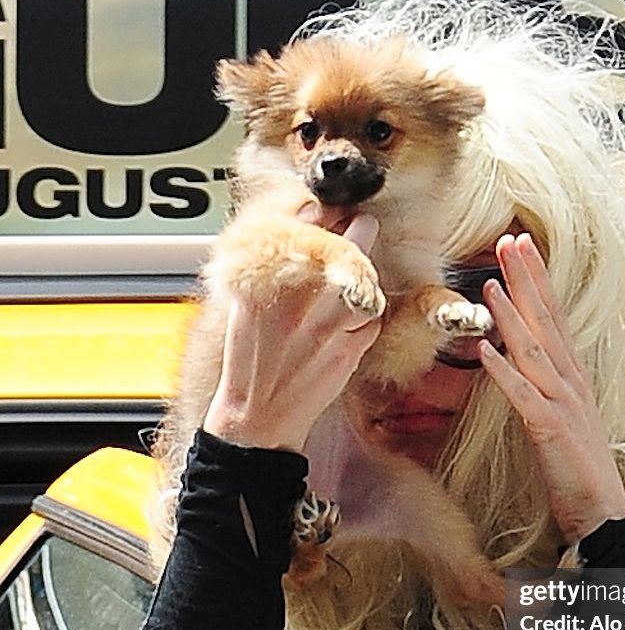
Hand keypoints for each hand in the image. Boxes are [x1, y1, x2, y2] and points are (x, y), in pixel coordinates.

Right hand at [203, 214, 382, 453]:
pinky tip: (348, 324)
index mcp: (261, 281)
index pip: (305, 226)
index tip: (330, 213)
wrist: (257, 417)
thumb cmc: (251, 360)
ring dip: (366, 274)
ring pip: (368, 277)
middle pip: (349, 242)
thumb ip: (275, 264)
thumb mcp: (245, 303)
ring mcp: (326, 324)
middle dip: (358, 231)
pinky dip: (367, 316)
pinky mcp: (349, 347)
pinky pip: (374, 316)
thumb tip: (307, 221)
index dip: (326, 214)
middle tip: (358, 228)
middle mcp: (295, 299)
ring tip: (351, 283)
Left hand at [480, 233, 624, 542]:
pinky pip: (524, 396)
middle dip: (527, 279)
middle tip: (510, 240)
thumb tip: (522, 358)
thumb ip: (546, 384)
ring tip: (489, 283)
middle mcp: (571, 381)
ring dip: (511, 315)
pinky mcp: (551, 430)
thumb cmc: (580, 466)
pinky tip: (485, 350)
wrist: (602, 510)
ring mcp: (563, 403)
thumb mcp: (564, 415)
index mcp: (573, 375)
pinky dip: (504, 372)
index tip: (521, 247)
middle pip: (547, 321)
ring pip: (534, 350)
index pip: (554, 317)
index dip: (537, 280)